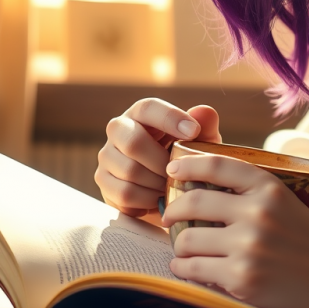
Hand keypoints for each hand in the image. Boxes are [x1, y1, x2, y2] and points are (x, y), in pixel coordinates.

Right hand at [95, 100, 221, 217]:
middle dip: (162, 161)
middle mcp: (119, 129)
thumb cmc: (185, 157)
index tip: (194, 132)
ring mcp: (107, 155)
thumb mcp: (200, 143)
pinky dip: (147, 199)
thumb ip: (205, 126)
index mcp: (141, 113)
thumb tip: (205, 111)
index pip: (148, 108)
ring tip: (172, 186)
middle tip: (181, 172)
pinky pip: (125, 193)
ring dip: (157, 183)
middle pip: (133, 142)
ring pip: (129, 171)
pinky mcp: (103, 181)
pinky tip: (160, 198)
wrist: (168, 189)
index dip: (170, 118)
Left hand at [161, 153, 308, 307]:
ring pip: (187, 240)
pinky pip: (193, 270)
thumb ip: (251, 191)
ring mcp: (249, 247)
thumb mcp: (286, 202)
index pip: (217, 165)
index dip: (188, 164)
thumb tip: (199, 183)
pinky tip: (188, 268)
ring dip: (178, 246)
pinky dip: (184, 269)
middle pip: (193, 202)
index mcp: (269, 187)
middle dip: (172, 209)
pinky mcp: (242, 280)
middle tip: (168, 216)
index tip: (172, 168)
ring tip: (182, 249)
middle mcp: (258, 213)